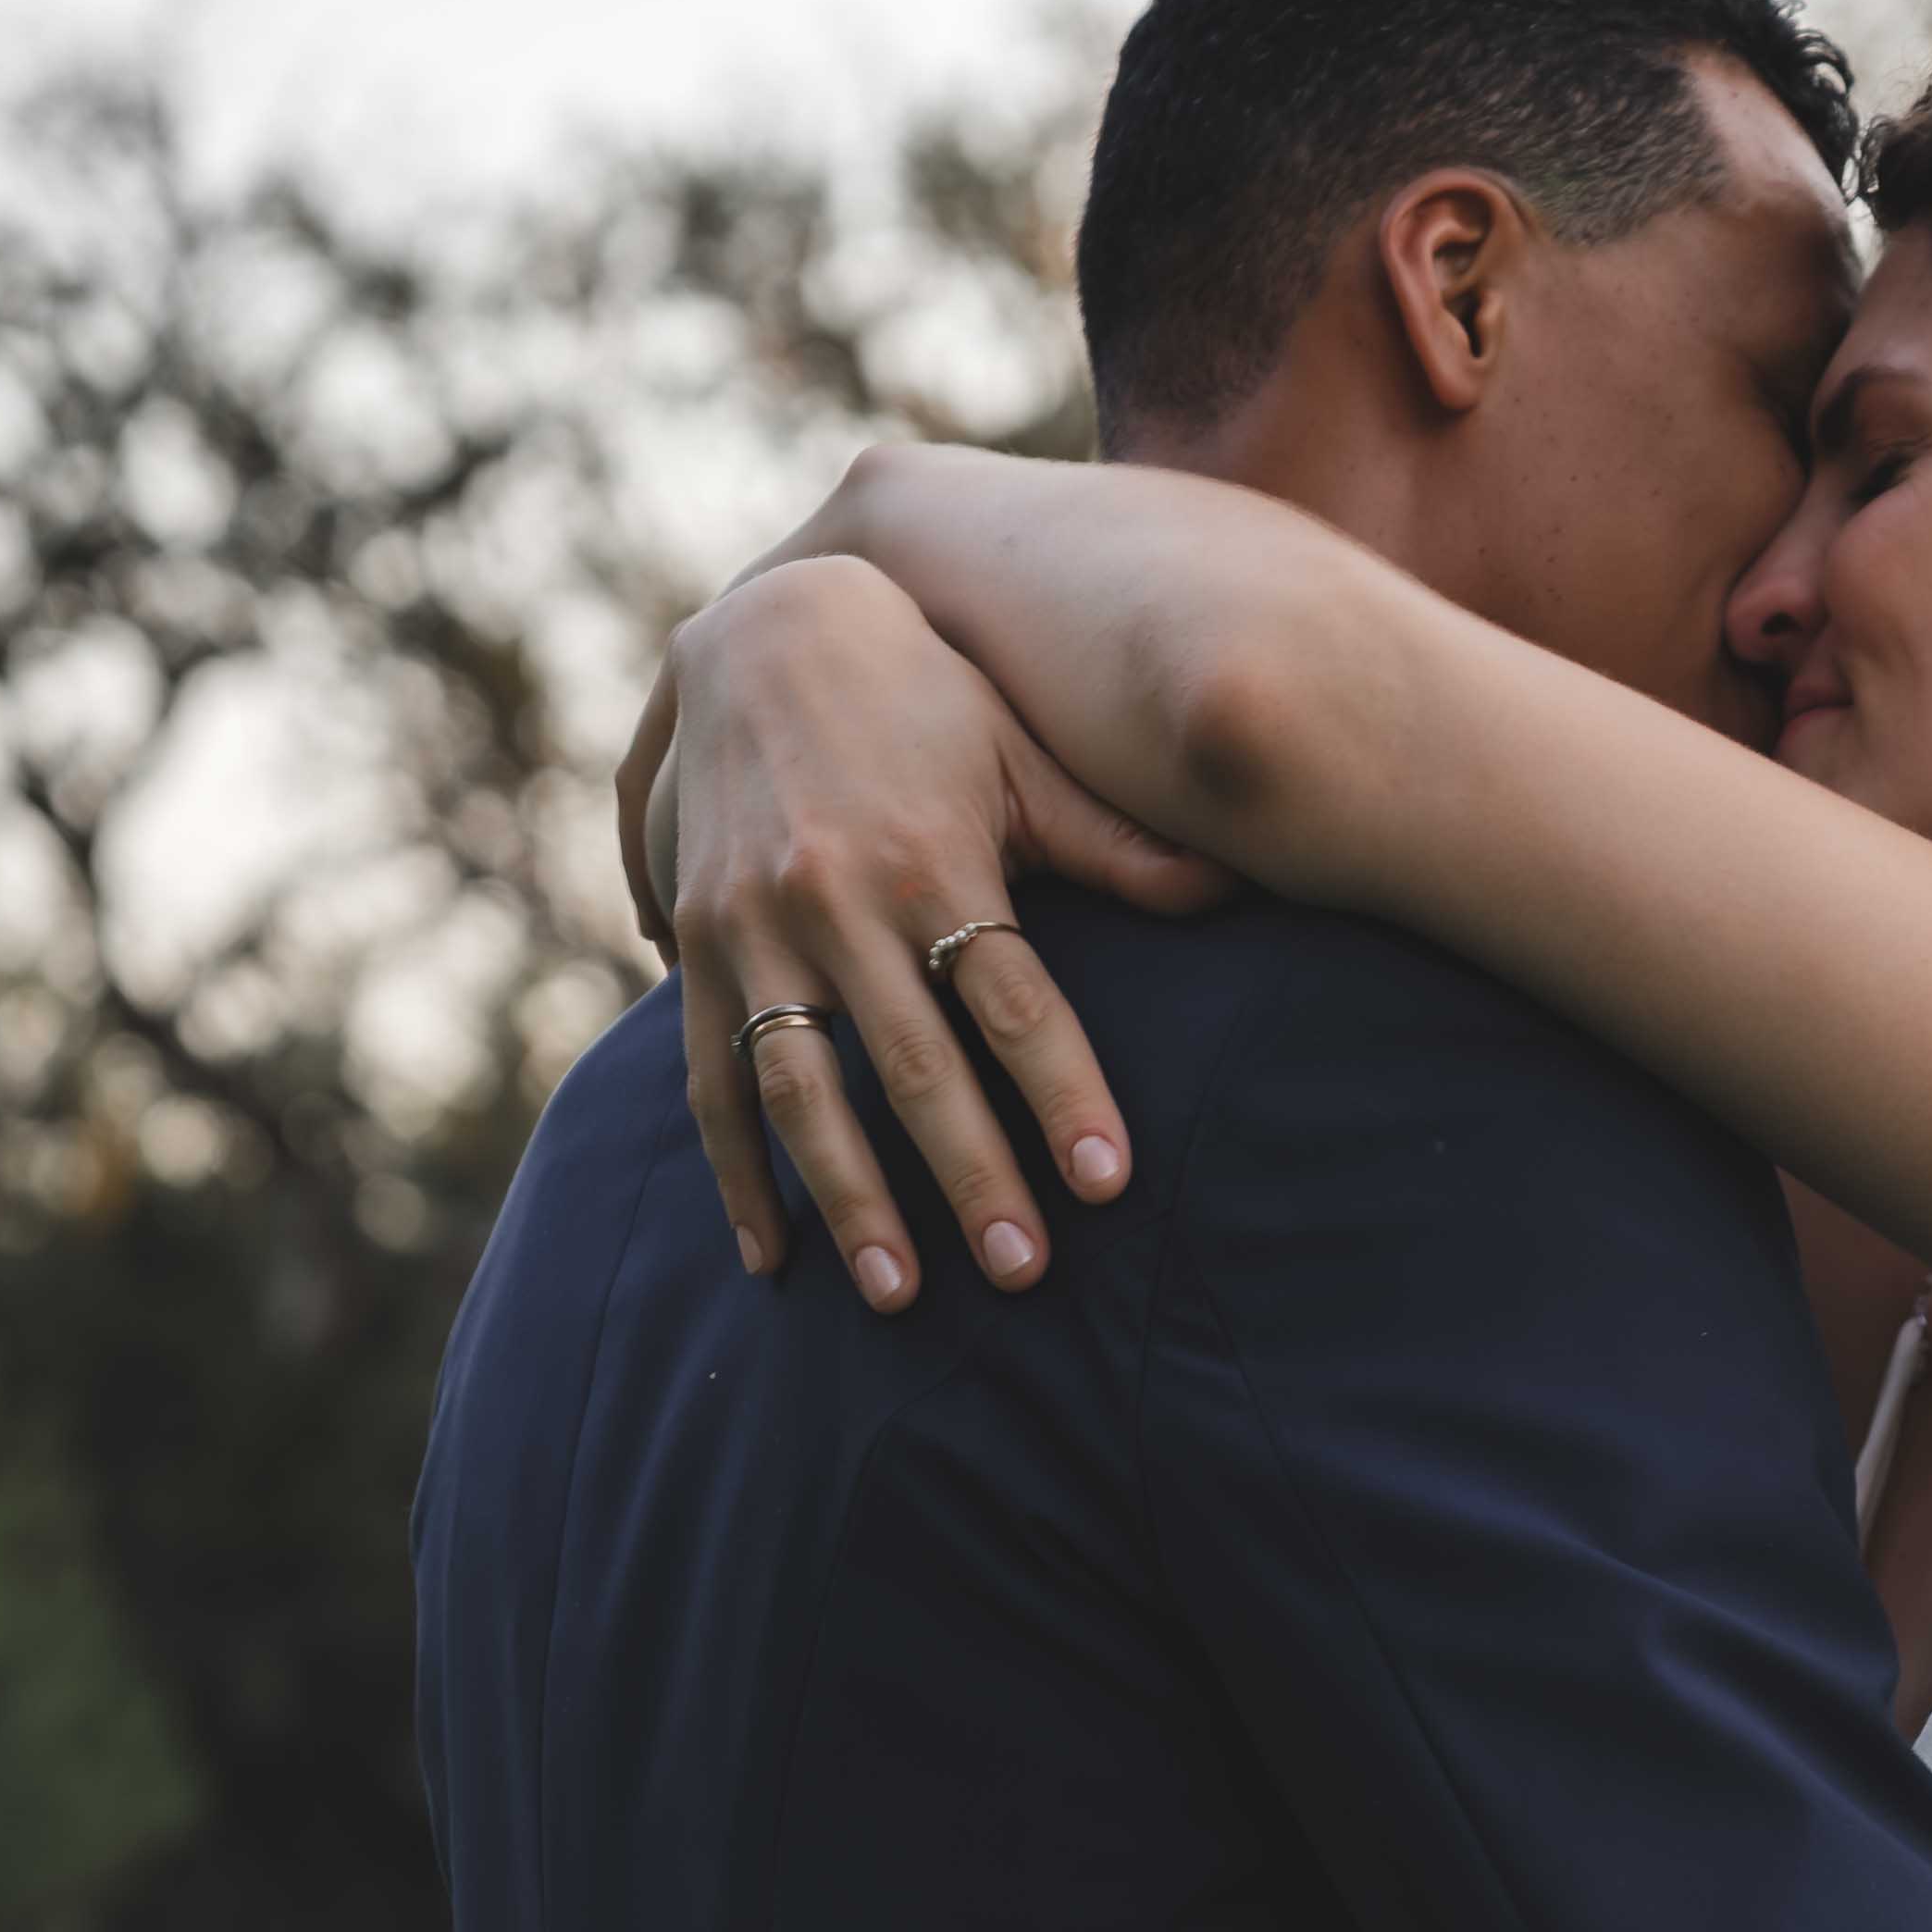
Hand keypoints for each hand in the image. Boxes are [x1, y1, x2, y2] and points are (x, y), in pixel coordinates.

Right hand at [655, 557, 1219, 1306]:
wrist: (761, 634)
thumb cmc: (925, 701)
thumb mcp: (1021, 756)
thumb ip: (1114, 841)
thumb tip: (1232, 891)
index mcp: (931, 858)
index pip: (1011, 998)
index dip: (1061, 1090)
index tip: (1107, 1181)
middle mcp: (835, 900)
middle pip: (914, 1063)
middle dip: (969, 1175)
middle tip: (1023, 1276)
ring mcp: (754, 929)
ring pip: (803, 1088)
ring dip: (851, 1199)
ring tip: (900, 1297)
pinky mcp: (699, 952)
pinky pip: (712, 1082)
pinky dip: (739, 1177)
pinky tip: (775, 1263)